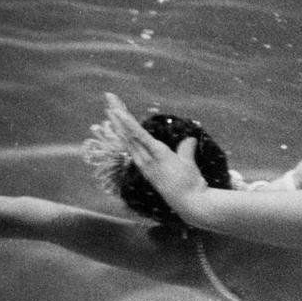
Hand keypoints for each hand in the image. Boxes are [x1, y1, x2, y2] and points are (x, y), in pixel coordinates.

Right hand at [100, 95, 207, 216]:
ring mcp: (148, 158)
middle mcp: (144, 160)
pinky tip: (119, 112)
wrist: (193, 202)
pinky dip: (128, 124)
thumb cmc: (190, 188)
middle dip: (116, 116)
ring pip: (129, 133)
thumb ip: (185, 151)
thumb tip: (190, 139)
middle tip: (108, 98)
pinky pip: (139, 136)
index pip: (133, 140)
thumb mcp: (187, 165)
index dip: (122, 127)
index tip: (114, 113)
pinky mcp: (157, 155)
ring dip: (120, 116)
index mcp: (148, 162)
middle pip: (127, 134)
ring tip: (110, 100)